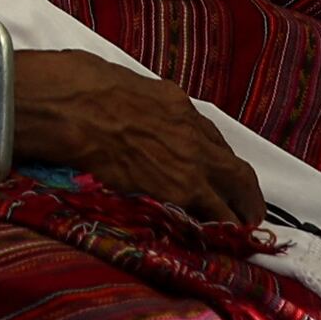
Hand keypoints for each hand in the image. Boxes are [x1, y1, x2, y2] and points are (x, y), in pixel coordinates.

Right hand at [8, 50, 262, 232]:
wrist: (71, 107)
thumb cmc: (77, 85)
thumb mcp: (114, 79)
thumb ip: (131, 101)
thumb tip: (119, 110)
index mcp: (174, 102)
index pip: (209, 137)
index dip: (216, 160)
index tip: (215, 174)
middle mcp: (191, 133)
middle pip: (235, 169)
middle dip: (246, 194)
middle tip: (249, 212)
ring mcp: (189, 162)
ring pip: (232, 195)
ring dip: (236, 215)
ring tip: (239, 234)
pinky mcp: (179, 189)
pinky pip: (209, 214)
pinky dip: (216, 227)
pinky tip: (217, 240)